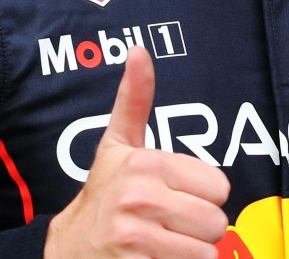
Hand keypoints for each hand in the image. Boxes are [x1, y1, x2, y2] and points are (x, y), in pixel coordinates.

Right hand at [46, 49, 230, 257]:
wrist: (68, 248)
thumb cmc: (104, 193)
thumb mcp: (117, 144)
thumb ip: (135, 99)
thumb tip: (139, 50)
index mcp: (146, 163)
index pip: (220, 187)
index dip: (203, 197)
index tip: (175, 197)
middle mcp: (140, 198)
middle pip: (217, 221)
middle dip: (200, 228)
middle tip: (170, 225)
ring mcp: (136, 238)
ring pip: (207, 252)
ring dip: (192, 253)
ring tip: (164, 243)